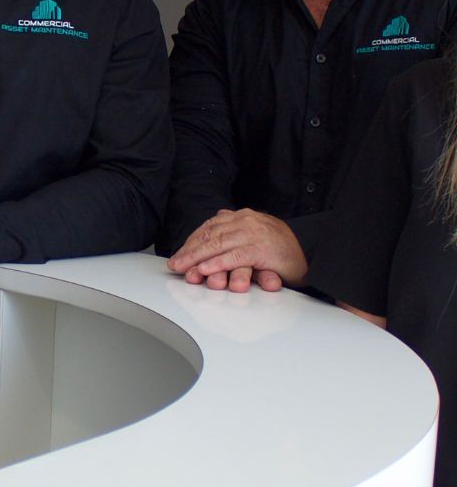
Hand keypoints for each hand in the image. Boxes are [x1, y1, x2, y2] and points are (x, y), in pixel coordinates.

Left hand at [166, 209, 307, 292]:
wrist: (311, 254)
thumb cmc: (280, 249)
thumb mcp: (253, 236)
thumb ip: (233, 234)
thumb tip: (208, 238)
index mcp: (241, 216)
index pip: (210, 228)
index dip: (192, 243)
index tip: (179, 255)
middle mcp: (245, 221)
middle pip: (210, 235)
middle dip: (190, 251)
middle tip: (175, 264)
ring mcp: (253, 233)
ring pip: (218, 245)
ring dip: (197, 258)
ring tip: (184, 268)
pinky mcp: (261, 249)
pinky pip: (234, 256)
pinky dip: (216, 263)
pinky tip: (204, 270)